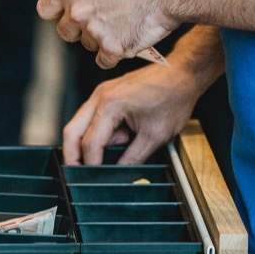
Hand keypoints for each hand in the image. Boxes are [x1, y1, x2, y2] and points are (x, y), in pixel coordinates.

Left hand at [37, 0, 178, 68]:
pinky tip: (128, 41)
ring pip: (88, 46)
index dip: (55, 14)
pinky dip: (115, 55)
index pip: (45, 9)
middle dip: (79, 31)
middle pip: (65, 33)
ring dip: (101, 41)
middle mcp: (78, 12)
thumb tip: (77, 0)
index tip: (62, 16)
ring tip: (123, 26)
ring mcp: (94, 32)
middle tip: (99, 24)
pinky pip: (103, 61)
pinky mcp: (111, 49)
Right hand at [62, 26, 224, 164]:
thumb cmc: (173, 98)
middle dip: (72, 156)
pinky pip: (91, 117)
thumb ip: (133, 158)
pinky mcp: (106, 94)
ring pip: (78, 124)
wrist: (183, 73)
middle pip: (72, 132)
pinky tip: (117, 139)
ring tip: (109, 153)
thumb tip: (118, 174)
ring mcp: (101, 93)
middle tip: (77, 174)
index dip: (91, 165)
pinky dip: (96, 132)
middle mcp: (100, 97)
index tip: (94, 180)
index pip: (90, 143)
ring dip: (85, 143)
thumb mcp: (155, 136)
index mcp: (110, 105)